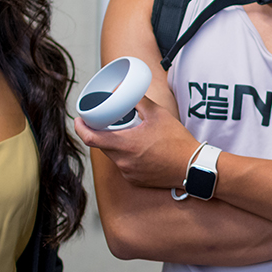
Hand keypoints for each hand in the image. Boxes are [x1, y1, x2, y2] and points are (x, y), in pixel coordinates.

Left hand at [74, 97, 200, 190]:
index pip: (90, 138)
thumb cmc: (177, 141)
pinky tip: (139, 150)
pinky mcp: (136, 180)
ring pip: (114, 156)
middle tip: (107, 123)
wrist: (192, 167)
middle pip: (101, 146)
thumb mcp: (157, 114)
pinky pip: (124, 166)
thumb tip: (124, 91)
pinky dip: (127, 156)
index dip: (80, 128)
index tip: (79, 120)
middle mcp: (123, 162)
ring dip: (115, 145)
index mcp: (124, 145)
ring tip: (127, 135)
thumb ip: (138, 100)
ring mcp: (129, 173)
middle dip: (100, 134)